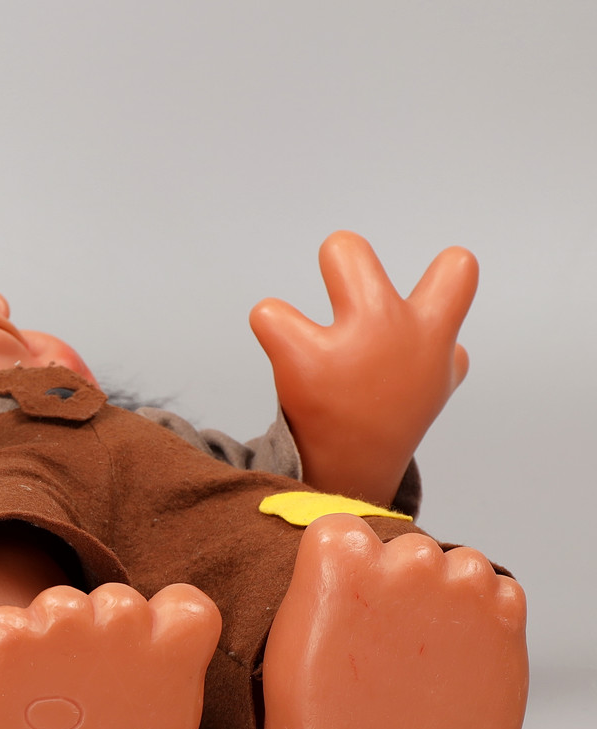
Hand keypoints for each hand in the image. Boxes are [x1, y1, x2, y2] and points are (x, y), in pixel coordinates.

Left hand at [249, 231, 475, 505]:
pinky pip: (269, 314)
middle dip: (343, 256)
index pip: (458, 271)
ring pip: (334, 256)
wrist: (354, 476)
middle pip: (353, 252)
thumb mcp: (431, 388)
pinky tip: (283, 352)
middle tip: (337, 294)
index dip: (444, 272)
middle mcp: (393, 329)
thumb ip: (443, 359)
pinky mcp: (304, 362)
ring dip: (318, 276)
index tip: (430, 290)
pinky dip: (271, 324)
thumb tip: (451, 349)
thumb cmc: (392, 419)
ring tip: (300, 332)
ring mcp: (350, 344)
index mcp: (431, 333)